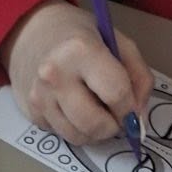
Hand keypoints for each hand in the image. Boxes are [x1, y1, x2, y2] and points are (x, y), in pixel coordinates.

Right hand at [1, 0, 151, 145]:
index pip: (116, 93)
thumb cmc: (80, 36)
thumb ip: (138, 76)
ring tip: (96, 112)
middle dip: (113, 127)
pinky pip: (62, 135)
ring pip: (79, 137)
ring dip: (95, 132)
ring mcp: (40, 97)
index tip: (133, 111)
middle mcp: (55, 76)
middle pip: (95, 124)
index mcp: (80, 51)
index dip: (130, 109)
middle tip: (116, 118)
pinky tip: (74, 109)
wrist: (33, 34)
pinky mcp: (32, 113)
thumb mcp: (117, 42)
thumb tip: (139, 118)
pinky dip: (75, 129)